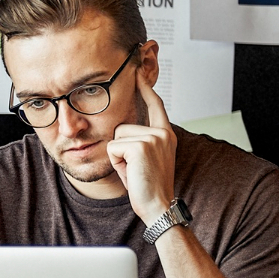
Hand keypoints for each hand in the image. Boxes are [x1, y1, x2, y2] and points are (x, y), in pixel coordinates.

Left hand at [106, 68, 176, 224]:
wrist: (158, 206)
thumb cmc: (148, 185)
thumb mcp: (146, 157)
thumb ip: (139, 139)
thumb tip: (121, 126)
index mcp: (166, 133)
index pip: (155, 104)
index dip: (144, 88)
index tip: (137, 71)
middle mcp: (162, 132)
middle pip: (121, 126)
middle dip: (120, 149)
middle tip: (135, 168)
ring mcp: (153, 138)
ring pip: (115, 137)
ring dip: (118, 157)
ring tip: (134, 170)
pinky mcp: (141, 146)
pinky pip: (112, 148)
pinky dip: (116, 163)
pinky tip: (131, 172)